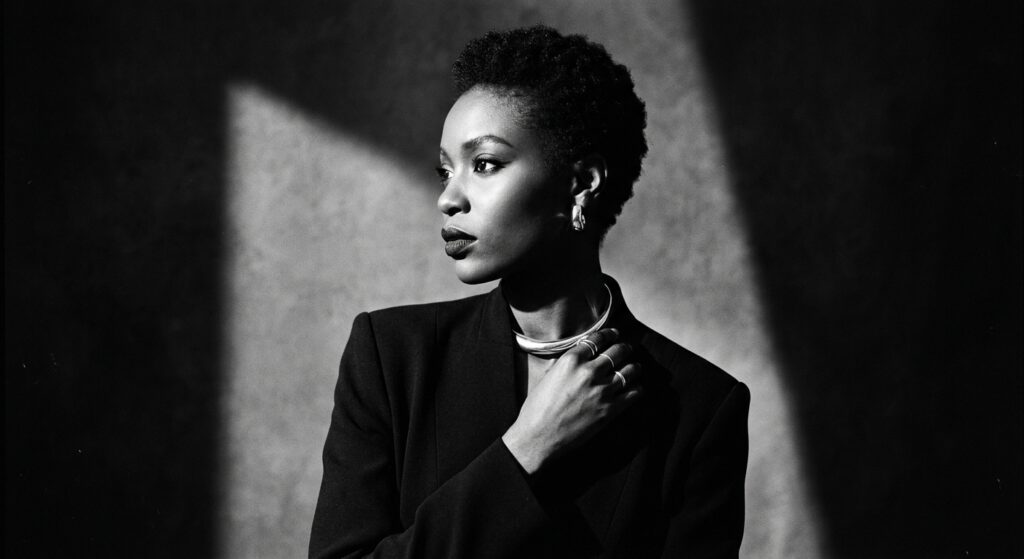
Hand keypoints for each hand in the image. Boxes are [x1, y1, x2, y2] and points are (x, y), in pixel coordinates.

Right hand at [502, 328, 642, 474]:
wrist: (538, 437)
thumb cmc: (537, 408)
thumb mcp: (549, 376)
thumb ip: (567, 363)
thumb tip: (581, 355)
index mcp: (571, 360)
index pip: (597, 339)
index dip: (609, 334)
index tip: (614, 334)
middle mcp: (589, 372)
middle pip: (617, 351)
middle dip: (625, 348)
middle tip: (627, 349)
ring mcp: (602, 391)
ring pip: (629, 370)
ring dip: (634, 366)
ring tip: (635, 367)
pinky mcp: (610, 410)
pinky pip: (634, 393)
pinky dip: (637, 388)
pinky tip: (636, 388)